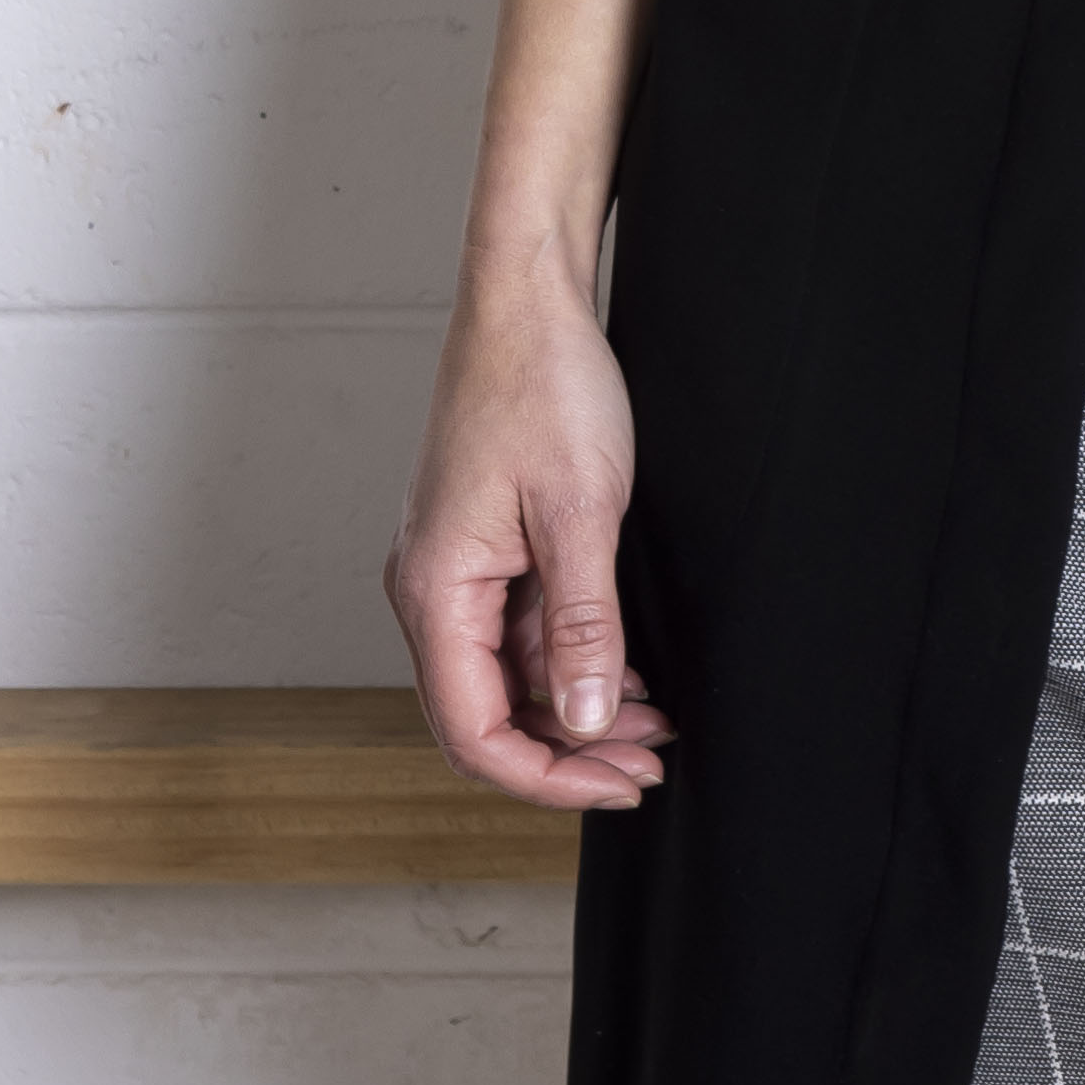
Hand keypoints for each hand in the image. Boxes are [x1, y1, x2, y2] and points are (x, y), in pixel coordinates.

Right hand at [389, 274, 675, 811]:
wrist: (528, 298)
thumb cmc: (544, 385)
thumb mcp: (580, 512)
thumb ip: (580, 626)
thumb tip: (584, 722)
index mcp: (435, 591)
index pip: (475, 733)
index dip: (548, 778)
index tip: (621, 786)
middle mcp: (430, 589)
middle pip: (484, 717)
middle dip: (566, 754)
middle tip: (649, 767)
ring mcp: (454, 568)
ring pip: (504, 678)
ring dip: (573, 710)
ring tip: (654, 727)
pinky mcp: (481, 547)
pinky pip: (515, 633)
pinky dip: (566, 662)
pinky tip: (626, 673)